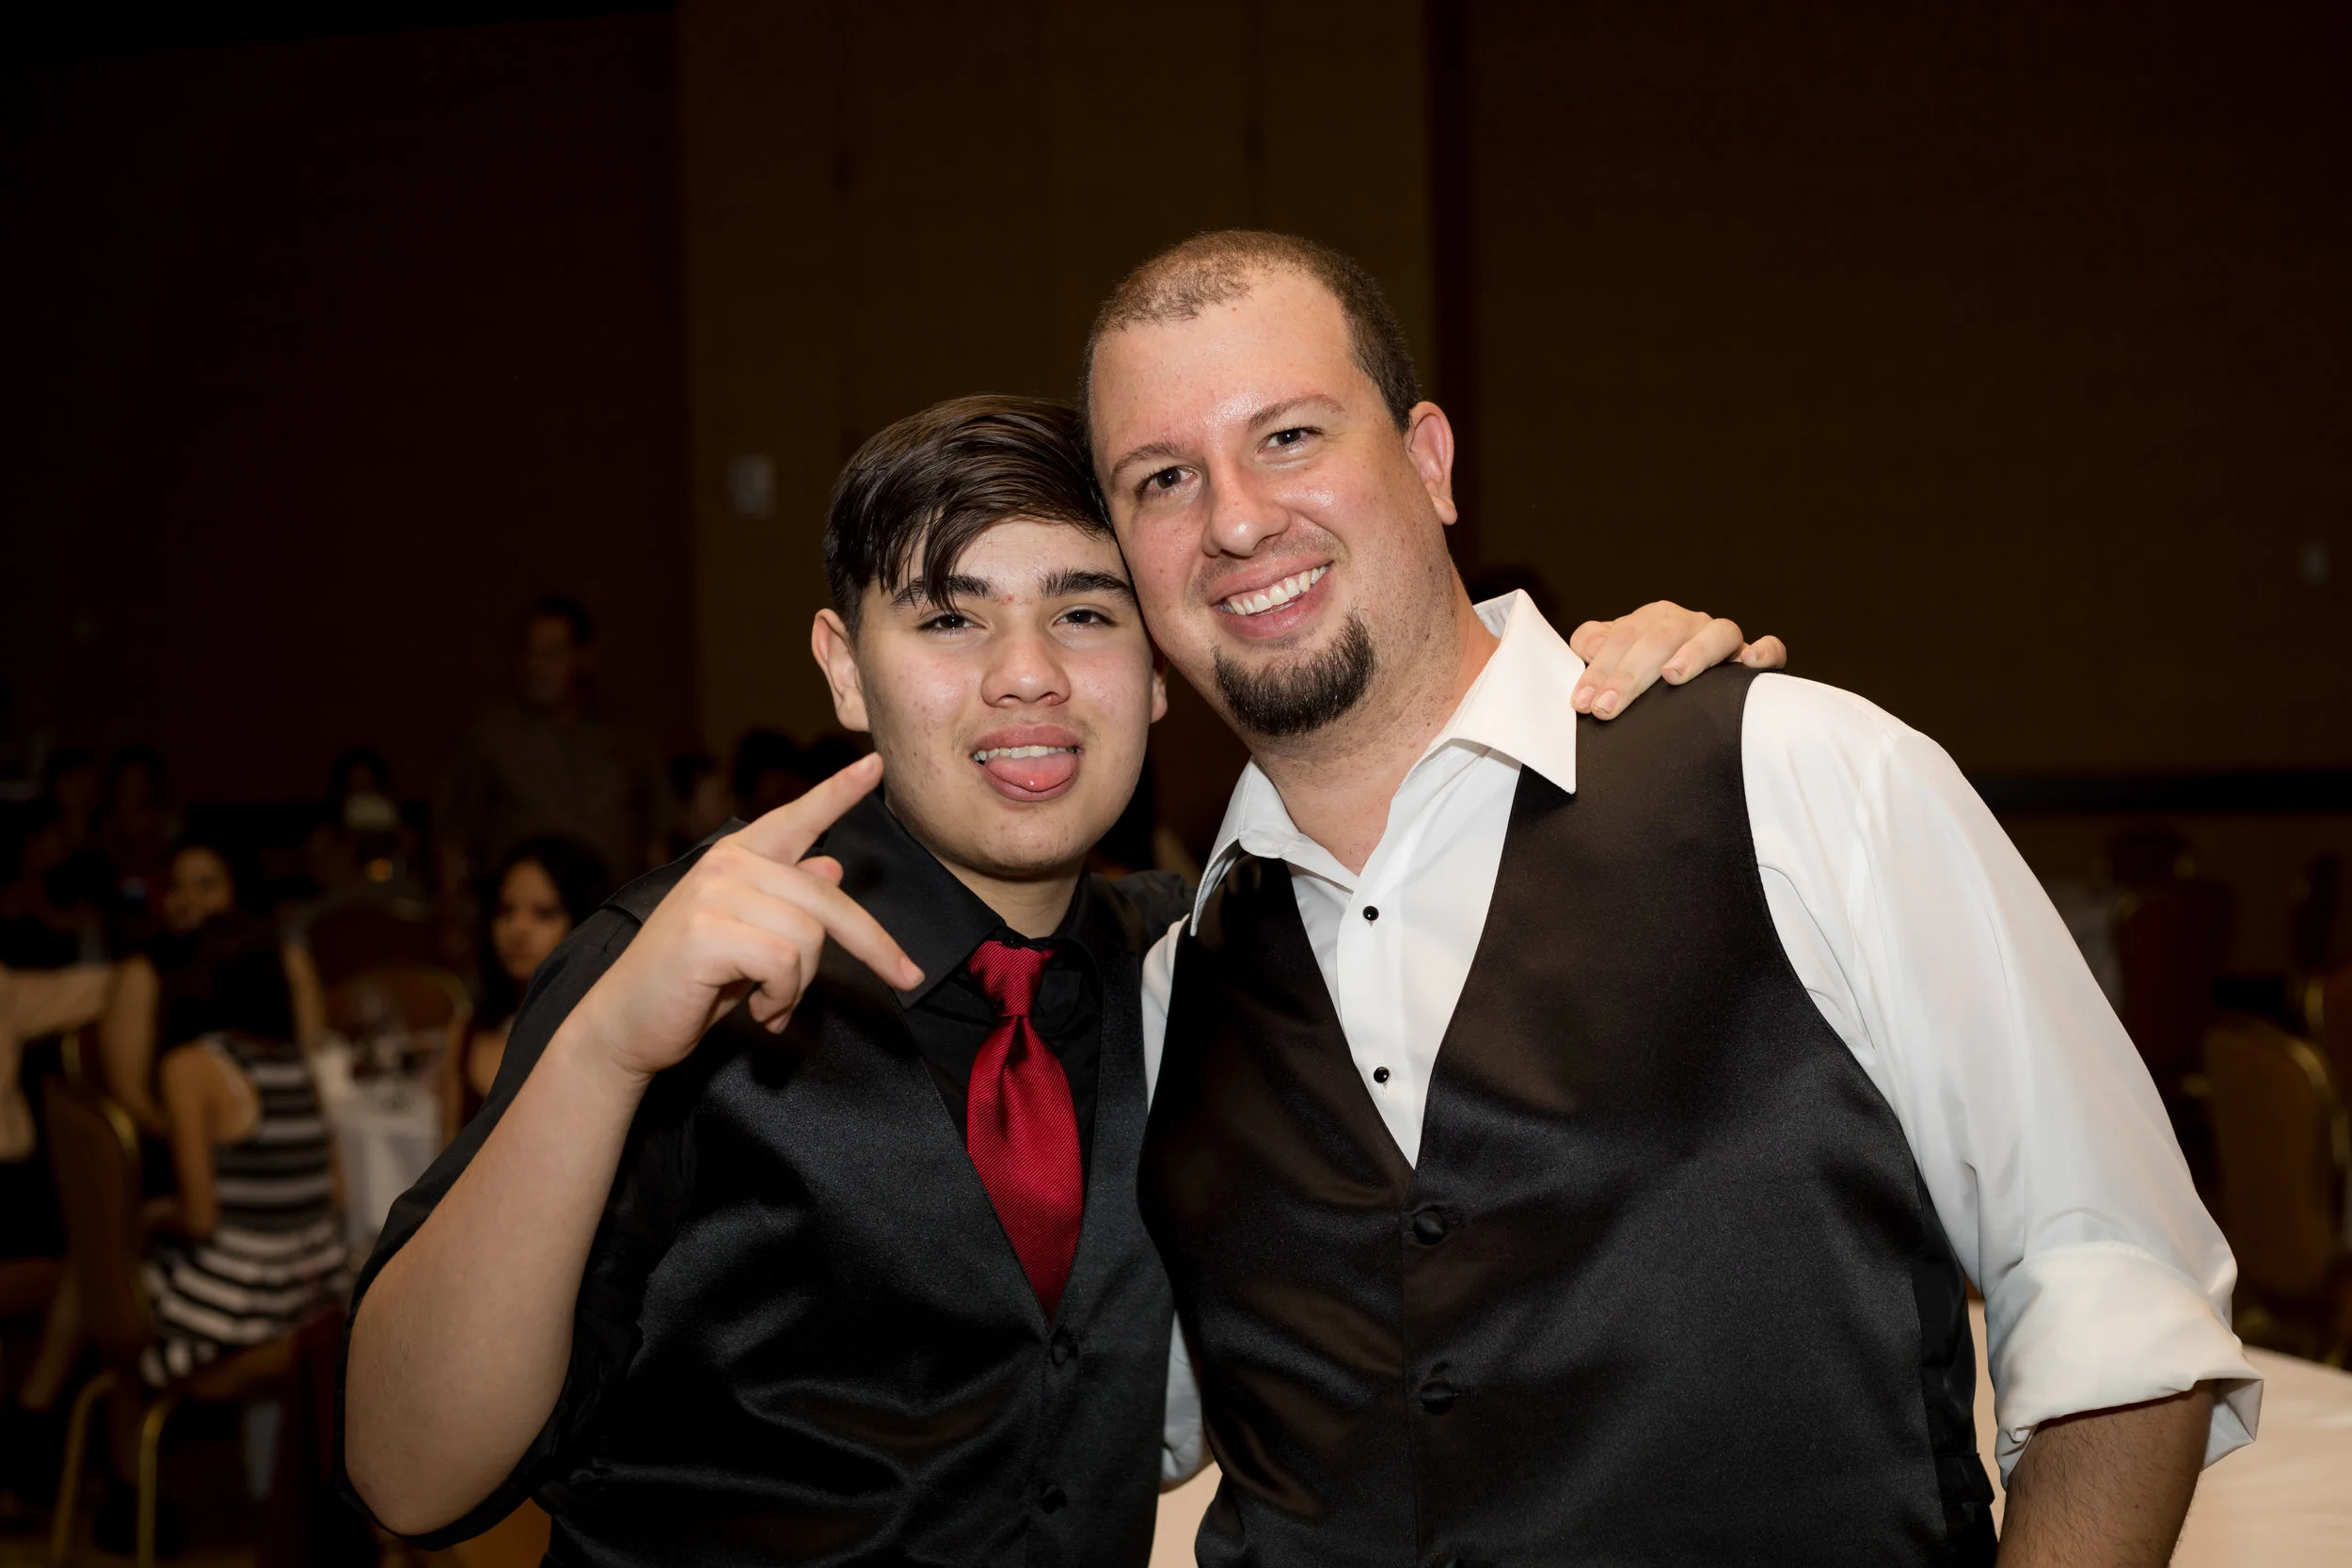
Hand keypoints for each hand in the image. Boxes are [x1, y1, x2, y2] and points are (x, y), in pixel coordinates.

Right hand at [566, 754, 922, 1083]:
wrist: (623, 1025)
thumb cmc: (689, 983)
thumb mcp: (748, 938)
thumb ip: (786, 903)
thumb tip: (831, 868)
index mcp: (737, 858)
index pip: (797, 817)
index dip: (839, 792)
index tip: (876, 763)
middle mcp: (727, 864)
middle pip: (828, 899)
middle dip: (874, 945)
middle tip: (906, 978)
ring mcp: (714, 893)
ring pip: (810, 937)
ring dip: (801, 986)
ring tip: (771, 1003)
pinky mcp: (707, 931)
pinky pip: (785, 964)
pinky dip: (782, 998)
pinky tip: (759, 1012)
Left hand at [1568, 601, 1786, 718]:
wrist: (1691, 688)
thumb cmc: (1645, 673)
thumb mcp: (1615, 658)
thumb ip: (1595, 645)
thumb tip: (1589, 645)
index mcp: (1653, 619)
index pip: (1622, 635)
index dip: (1600, 668)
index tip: (1583, 702)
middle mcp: (1689, 623)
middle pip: (1661, 636)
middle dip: (1631, 673)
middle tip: (1608, 707)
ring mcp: (1724, 638)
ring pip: (1716, 633)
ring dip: (1694, 652)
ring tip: (1672, 677)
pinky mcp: (1755, 657)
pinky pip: (1770, 648)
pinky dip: (1763, 650)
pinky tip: (1749, 664)